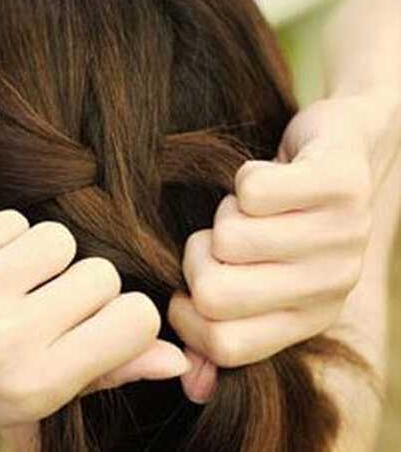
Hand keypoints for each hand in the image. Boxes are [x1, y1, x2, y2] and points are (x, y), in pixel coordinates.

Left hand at [0, 211, 187, 444]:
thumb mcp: (36, 399)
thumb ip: (107, 372)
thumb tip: (175, 358)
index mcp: (36, 384)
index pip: (134, 321)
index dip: (128, 317)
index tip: (103, 322)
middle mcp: (5, 340)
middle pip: (100, 273)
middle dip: (87, 286)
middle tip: (51, 306)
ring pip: (58, 239)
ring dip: (49, 259)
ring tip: (18, 284)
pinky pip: (12, 221)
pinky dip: (9, 241)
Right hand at [168, 96, 380, 403]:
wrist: (348, 148)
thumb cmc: (287, 216)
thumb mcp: (258, 273)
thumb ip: (221, 329)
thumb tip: (191, 385)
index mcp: (309, 316)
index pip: (228, 346)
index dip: (185, 317)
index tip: (185, 289)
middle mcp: (331, 285)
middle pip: (216, 294)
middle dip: (196, 257)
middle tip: (217, 238)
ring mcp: (343, 234)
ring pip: (230, 237)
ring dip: (226, 213)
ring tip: (252, 207)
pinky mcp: (341, 184)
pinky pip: (254, 190)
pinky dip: (245, 176)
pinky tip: (270, 175)